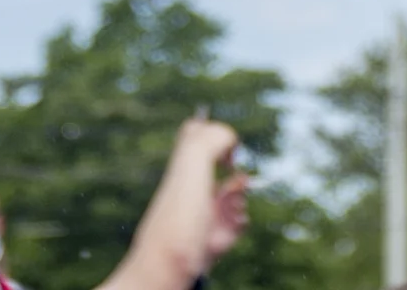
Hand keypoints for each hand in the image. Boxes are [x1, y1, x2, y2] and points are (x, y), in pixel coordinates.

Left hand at [145, 119, 241, 272]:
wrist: (165, 274)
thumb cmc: (176, 223)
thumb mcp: (190, 171)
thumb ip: (207, 144)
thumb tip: (227, 134)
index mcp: (182, 169)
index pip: (196, 132)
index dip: (217, 134)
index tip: (226, 152)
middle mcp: (191, 188)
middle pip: (220, 165)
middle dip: (236, 171)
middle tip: (234, 179)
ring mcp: (202, 214)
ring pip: (232, 196)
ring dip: (241, 200)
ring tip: (233, 212)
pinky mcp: (211, 239)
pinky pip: (234, 225)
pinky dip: (240, 224)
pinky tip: (232, 230)